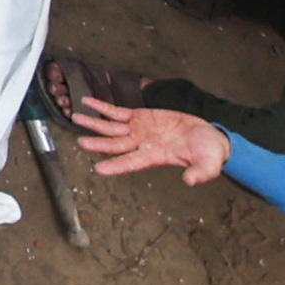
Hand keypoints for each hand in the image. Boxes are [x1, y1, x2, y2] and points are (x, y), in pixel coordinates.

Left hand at [72, 94, 230, 186]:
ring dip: (94, 124)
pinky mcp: (140, 116)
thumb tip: (191, 182)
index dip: (117, 166)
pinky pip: (117, 111)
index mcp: (155, 156)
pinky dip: (102, 107)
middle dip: (98, 144)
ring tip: (76, 118)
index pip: (132, 163)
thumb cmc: (209, 152)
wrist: (209, 137)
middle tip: (80, 142)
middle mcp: (142, 144)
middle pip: (116, 145)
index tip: (99, 170)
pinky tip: (88, 102)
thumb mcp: (209, 163)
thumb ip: (200, 172)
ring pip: (111, 127)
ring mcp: (139, 130)